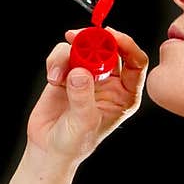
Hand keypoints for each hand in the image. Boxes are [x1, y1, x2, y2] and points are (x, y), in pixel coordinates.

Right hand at [26, 25, 149, 164]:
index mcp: (124, 94)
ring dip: (67, 55)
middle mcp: (109, 82)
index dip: (126, 45)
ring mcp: (88, 76)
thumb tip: (80, 72)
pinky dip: (55, 62)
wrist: (48, 148)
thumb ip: (83, 97)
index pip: (135, 62)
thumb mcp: (84, 123)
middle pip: (108, 49)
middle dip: (93, 41)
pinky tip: (53, 78)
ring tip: (57, 75)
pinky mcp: (67, 74)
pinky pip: (63, 55)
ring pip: (83, 49)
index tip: (110, 35)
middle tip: (77, 38)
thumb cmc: (74, 143)